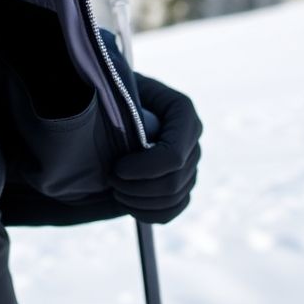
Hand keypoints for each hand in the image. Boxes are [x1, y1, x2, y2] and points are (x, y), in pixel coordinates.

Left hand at [108, 72, 201, 223]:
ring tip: (116, 191)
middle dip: (137, 188)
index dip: (145, 169)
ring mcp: (190, 162)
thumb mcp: (116, 90)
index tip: (116, 169)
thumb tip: (121, 132)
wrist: (114, 107)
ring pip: (174, 198)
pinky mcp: (183, 182)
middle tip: (110, 180)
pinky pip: (174, 209)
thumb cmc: (112, 95)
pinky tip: (129, 204)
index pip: (173, 155)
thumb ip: (123, 106)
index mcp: (181, 111)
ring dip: (139, 202)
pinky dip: (150, 213)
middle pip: (174, 181)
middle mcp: (192, 137)